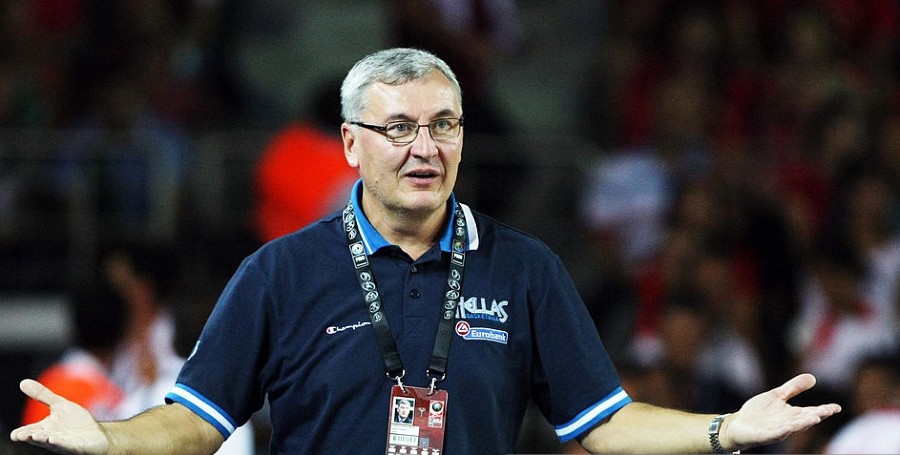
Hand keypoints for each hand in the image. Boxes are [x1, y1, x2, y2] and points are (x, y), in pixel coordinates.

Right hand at [9, 379, 109, 453]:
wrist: (96, 433)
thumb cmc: (75, 422)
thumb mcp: (59, 405)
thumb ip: (42, 395)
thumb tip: (23, 382)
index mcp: (45, 429)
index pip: (29, 432)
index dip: (21, 434)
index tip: (14, 434)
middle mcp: (51, 438)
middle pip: (39, 438)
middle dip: (30, 436)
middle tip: (22, 435)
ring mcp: (64, 444)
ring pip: (51, 443)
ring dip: (43, 440)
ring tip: (36, 436)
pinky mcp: (77, 447)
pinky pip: (67, 446)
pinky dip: (61, 443)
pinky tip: (54, 440)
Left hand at [722, 373, 840, 450]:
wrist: (738, 424)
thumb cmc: (759, 412)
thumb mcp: (777, 396)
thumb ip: (793, 388)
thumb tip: (813, 377)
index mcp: (793, 414)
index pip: (811, 412)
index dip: (824, 410)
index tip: (837, 407)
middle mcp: (788, 423)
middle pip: (805, 419)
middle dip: (817, 415)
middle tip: (829, 411)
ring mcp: (778, 430)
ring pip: (793, 427)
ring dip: (804, 423)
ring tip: (815, 418)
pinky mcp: (765, 435)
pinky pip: (776, 433)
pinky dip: (782, 430)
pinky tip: (788, 426)